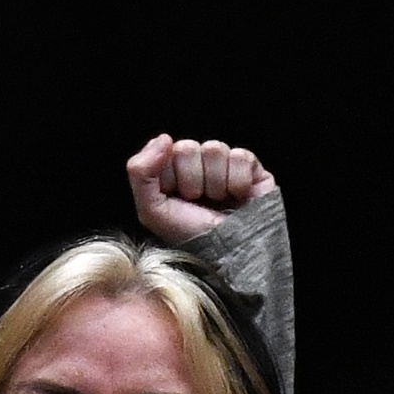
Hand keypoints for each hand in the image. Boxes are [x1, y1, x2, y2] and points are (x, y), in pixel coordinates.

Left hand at [122, 136, 273, 246]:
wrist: (231, 255)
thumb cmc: (193, 237)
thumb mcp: (152, 212)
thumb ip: (140, 173)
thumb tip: (163, 138)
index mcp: (174, 173)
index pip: (165, 150)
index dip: (170, 177)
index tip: (179, 200)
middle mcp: (199, 166)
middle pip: (188, 147)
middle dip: (192, 180)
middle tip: (200, 202)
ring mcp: (226, 166)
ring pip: (214, 149)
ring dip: (215, 183)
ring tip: (220, 202)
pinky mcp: (253, 169)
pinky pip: (240, 156)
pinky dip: (238, 181)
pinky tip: (238, 197)